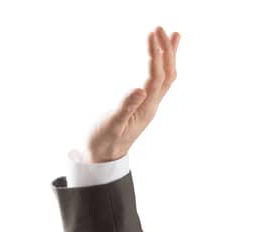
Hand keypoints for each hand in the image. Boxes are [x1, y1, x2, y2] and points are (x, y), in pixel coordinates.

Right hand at [85, 26, 179, 161]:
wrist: (104, 158)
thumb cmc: (104, 142)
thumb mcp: (112, 126)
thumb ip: (125, 108)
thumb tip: (140, 90)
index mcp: (145, 109)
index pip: (157, 77)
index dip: (157, 55)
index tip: (152, 33)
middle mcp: (151, 106)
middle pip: (167, 75)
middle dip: (167, 51)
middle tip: (161, 28)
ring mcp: (149, 105)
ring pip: (166, 78)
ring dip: (169, 56)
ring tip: (172, 35)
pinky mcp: (143, 105)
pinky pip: (158, 82)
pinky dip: (161, 65)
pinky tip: (159, 56)